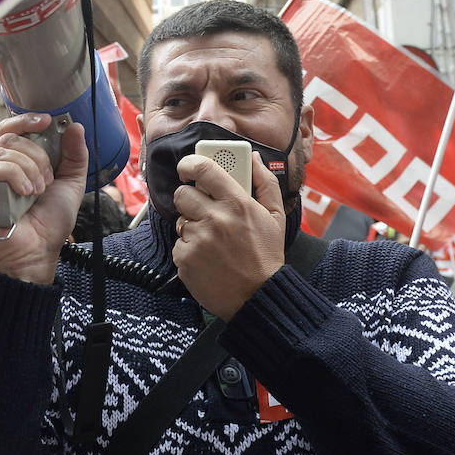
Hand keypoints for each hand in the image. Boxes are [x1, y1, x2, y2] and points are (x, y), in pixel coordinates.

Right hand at [0, 114, 88, 283]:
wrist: (37, 254)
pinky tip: (26, 193)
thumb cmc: (49, 224)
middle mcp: (0, 168)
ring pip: (3, 151)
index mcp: (18, 162)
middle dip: (36, 153)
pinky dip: (15, 176)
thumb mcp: (71, 184)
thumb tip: (74, 126)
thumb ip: (75, 156)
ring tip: (38, 191)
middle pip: (10, 137)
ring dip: (29, 168)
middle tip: (48, 178)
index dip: (27, 120)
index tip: (47, 120)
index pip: (13, 130)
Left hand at [172, 151, 284, 319]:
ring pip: (180, 220)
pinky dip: (189, 249)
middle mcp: (215, 218)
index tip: (187, 168)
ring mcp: (197, 239)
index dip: (190, 164)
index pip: (204, 169)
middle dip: (190, 200)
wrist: (257, 296)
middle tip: (204, 211)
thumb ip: (265, 183)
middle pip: (182, 194)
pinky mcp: (184, 258)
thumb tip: (255, 158)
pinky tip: (207, 257)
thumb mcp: (275, 216)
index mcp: (238, 203)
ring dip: (192, 227)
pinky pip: (179, 244)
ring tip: (212, 240)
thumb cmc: (266, 255)